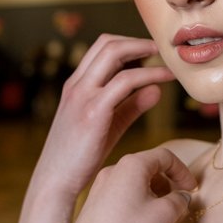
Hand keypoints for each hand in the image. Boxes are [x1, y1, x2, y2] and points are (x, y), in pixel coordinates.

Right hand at [30, 35, 174, 199]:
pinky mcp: (94, 111)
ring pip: (114, 53)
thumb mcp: (109, 125)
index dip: (128, 45)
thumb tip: (156, 90)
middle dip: (137, 41)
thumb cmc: (80, 157)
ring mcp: (83, 95)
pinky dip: (148, 74)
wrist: (56, 180)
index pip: (100, 49)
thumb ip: (132, 106)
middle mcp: (77, 84)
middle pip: (107, 43)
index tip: (150, 53)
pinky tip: (164, 80)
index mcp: (76, 86)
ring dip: (144, 51)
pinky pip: (125, 81)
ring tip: (167, 62)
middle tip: (161, 50)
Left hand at [60, 147, 197, 222]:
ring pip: (132, 181)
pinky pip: (119, 194)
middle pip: (147, 166)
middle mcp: (112, 170)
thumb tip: (180, 198)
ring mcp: (99, 187)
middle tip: (177, 200)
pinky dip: (135, 201)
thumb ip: (179, 200)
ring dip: (151, 192)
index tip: (192, 189)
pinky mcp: (92, 204)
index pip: (165, 157)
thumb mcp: (166, 214)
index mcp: (132, 165)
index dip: (183, 171)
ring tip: (159, 213)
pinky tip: (139, 222)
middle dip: (167, 182)